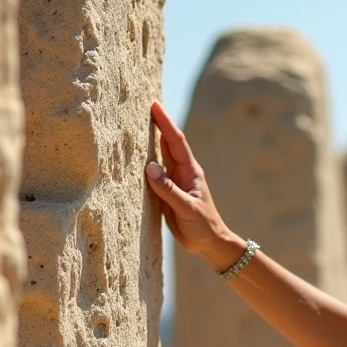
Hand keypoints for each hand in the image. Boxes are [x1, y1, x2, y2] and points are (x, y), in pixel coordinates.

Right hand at [145, 101, 238, 266]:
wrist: (209, 243)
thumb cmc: (202, 226)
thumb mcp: (186, 208)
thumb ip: (168, 189)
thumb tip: (149, 167)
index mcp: (190, 171)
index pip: (175, 142)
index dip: (165, 123)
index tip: (154, 105)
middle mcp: (182, 172)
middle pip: (168, 142)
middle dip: (158, 123)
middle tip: (145, 104)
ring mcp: (175, 181)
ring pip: (161, 155)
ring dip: (151, 139)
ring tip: (138, 123)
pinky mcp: (168, 192)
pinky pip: (155, 172)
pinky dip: (146, 160)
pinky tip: (137, 154)